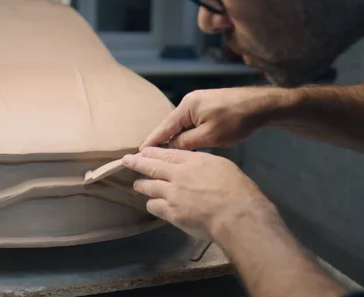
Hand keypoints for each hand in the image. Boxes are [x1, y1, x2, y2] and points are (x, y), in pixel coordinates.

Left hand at [122, 147, 277, 241]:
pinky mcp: (171, 212)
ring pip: (149, 187)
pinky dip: (152, 204)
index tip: (144, 150)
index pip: (168, 153)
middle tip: (126, 161)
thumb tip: (198, 167)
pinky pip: (155, 206)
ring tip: (137, 185)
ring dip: (141, 185)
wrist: (235, 213)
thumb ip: (205, 165)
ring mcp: (172, 194)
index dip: (154, 152)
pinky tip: (151, 204)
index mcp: (193, 161)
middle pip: (153, 166)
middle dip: (137, 163)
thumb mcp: (223, 166)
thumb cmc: (237, 189)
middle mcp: (179, 174)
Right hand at [140, 87, 289, 150]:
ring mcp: (200, 104)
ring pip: (183, 126)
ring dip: (176, 140)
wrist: (263, 106)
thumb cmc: (236, 120)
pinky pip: (192, 124)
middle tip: (149, 159)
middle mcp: (190, 103)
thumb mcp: (210, 136)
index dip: (152, 142)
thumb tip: (170, 148)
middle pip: (171, 126)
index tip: (139, 154)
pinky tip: (185, 146)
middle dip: (162, 142)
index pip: (164, 127)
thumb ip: (187, 142)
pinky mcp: (210, 108)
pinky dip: (187, 135)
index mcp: (187, 107)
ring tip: (165, 157)